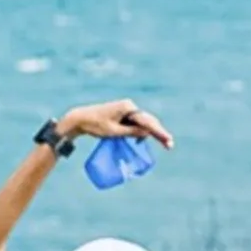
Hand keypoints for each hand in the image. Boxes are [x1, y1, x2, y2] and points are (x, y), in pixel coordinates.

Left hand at [58, 100, 173, 147]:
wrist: (80, 118)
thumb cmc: (95, 125)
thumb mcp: (113, 132)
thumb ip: (130, 131)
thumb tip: (147, 133)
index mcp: (128, 108)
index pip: (147, 122)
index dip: (159, 133)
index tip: (168, 141)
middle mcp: (129, 105)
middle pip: (148, 120)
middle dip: (158, 133)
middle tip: (169, 145)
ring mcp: (126, 108)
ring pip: (142, 121)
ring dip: (150, 132)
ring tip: (164, 142)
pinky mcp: (122, 113)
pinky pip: (135, 122)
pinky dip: (140, 130)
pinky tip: (142, 139)